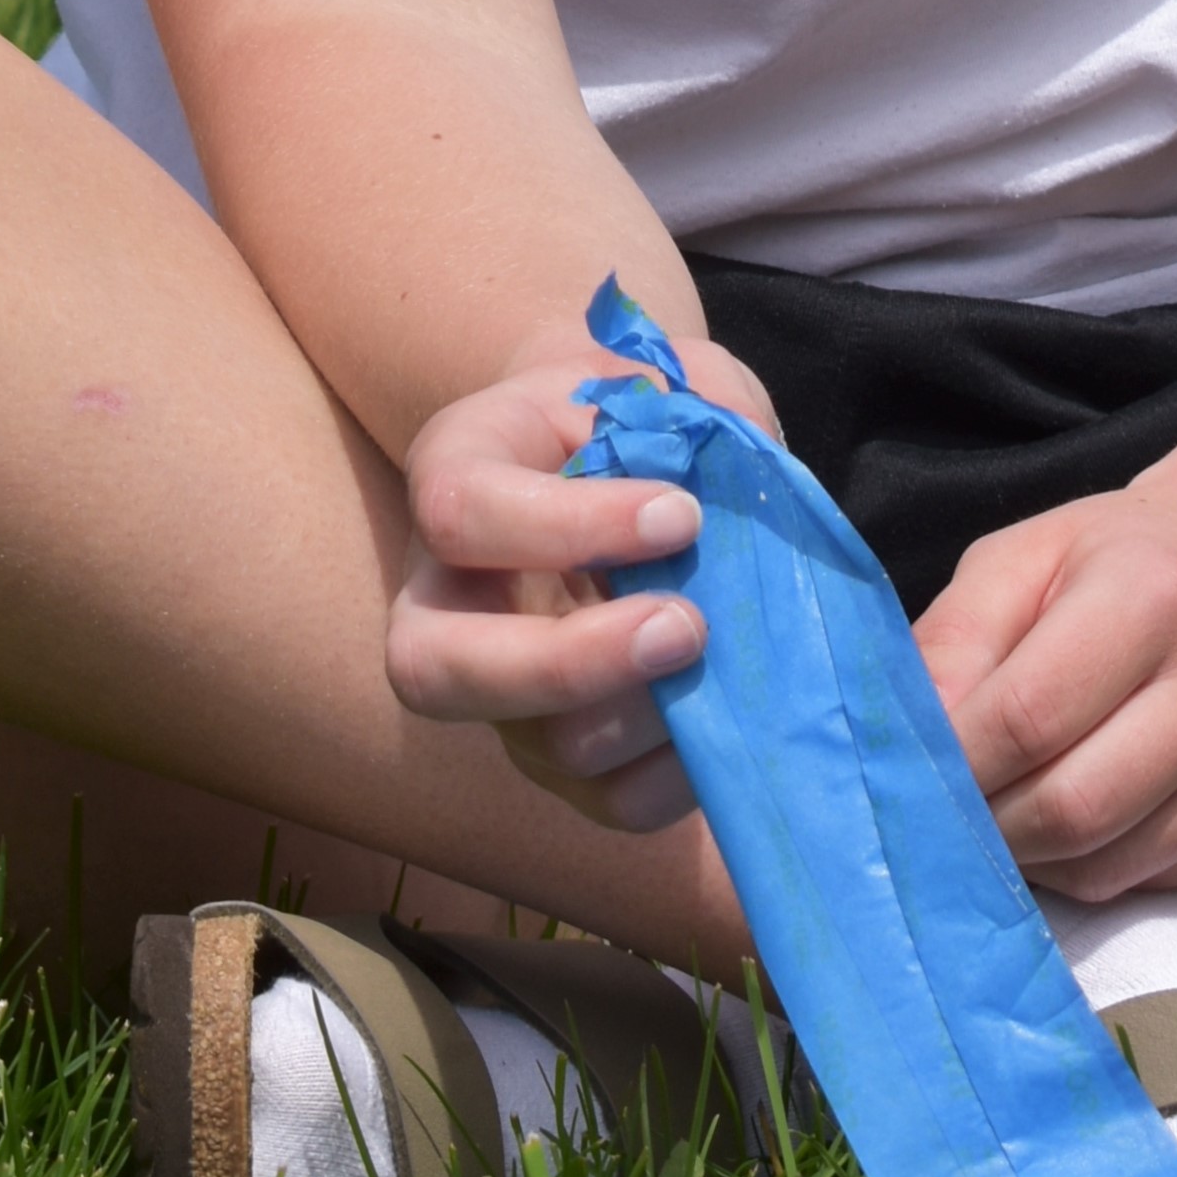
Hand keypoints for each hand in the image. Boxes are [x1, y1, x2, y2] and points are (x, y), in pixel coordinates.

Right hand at [384, 333, 775, 831]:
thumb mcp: (661, 375)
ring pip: (535, 747)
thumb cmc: (639, 411)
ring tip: (718, 656)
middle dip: (566, 665)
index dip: (567, 526)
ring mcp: (498, 687)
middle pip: (432, 668)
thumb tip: (744, 475)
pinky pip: (604, 801)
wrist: (628, 459)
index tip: (682, 514)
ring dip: (647, 716)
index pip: (460, 513)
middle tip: (686, 625)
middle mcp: (447, 594)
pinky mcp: (558, 751)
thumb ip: (698, 404)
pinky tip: (725, 717)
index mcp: (457, 472)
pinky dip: (675, 776)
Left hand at [911, 473, 1176, 899]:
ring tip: (993, 819)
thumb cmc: (1111, 562)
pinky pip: (1146, 882)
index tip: (900, 776)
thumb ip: (952, 640)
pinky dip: (1081, 872)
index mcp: (1155, 591)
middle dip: (984, 830)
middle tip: (934, 819)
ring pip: (1106, 866)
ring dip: (1027, 863)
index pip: (1027, 716)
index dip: (951, 764)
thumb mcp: (1018, 560)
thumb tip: (903, 746)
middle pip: (1072, 808)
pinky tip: (1059, 828)